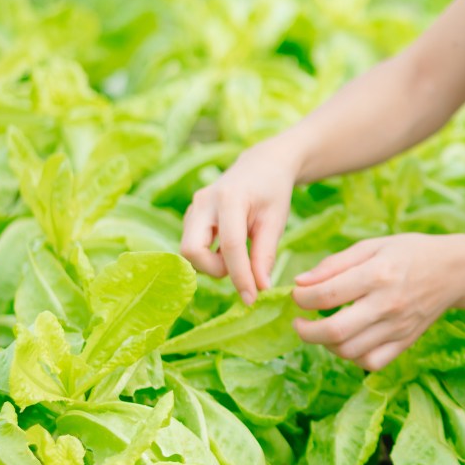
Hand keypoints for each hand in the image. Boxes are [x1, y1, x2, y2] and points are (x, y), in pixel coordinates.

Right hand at [180, 141, 302, 304]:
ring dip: (213, 263)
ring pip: (188, 250)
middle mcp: (204, 202)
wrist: (261, 165)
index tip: (252, 298)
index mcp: (229, 199)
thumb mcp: (276, 221)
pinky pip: (192, 245)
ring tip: (240, 254)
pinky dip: (210, 255)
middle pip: (191, 250)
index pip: (230, 246)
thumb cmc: (272, 191)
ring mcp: (193, 208)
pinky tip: (229, 249)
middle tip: (241, 266)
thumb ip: (265, 254)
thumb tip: (260, 287)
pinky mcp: (191, 216)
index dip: (240, 276)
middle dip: (214, 269)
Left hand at [290, 233, 464, 371]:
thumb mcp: (372, 246)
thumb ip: (334, 264)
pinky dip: (352, 358)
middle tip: (299, 322)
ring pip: (349, 351)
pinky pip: (372, 363)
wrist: (454, 271)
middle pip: (334, 331)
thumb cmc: (410, 253)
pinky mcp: (406, 342)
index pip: (326, 295)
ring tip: (322, 330)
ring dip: (326, 345)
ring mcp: (398, 328)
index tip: (298, 295)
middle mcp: (387, 305)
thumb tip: (300, 283)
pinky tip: (348, 342)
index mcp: (377, 275)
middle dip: (305, 330)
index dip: (301, 298)